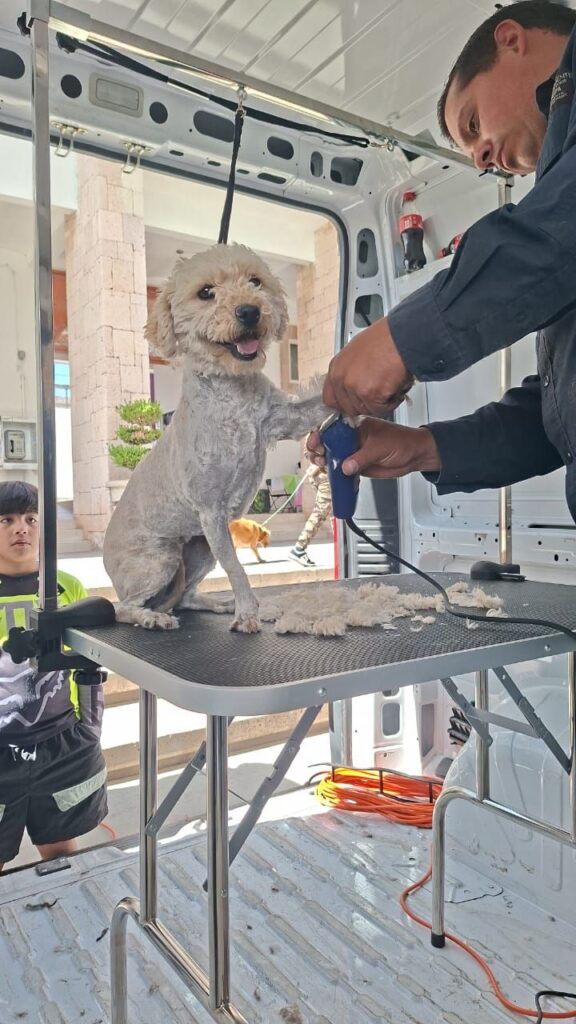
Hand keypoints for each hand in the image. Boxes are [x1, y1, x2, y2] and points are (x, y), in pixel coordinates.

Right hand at [307, 419, 440, 478]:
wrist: (415, 455)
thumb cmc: (402, 442)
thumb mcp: (380, 448)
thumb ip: (361, 458)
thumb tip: (345, 467)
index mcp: (356, 426)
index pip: (332, 428)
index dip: (321, 435)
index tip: (315, 443)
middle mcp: (352, 438)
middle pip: (328, 442)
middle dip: (319, 449)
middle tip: (318, 457)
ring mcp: (354, 451)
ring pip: (332, 456)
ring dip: (324, 461)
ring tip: (322, 465)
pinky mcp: (357, 465)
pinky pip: (341, 469)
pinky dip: (334, 473)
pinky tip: (329, 475)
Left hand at [322, 318, 413, 417]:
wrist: (402, 337)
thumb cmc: (386, 339)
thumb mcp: (357, 351)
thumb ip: (351, 371)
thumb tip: (354, 386)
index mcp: (336, 367)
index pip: (330, 399)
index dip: (344, 404)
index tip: (354, 404)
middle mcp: (342, 378)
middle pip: (349, 408)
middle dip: (365, 404)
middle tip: (378, 392)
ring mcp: (354, 387)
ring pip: (366, 410)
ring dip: (380, 403)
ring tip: (389, 384)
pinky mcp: (370, 394)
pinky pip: (381, 410)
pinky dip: (392, 402)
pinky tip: (395, 386)